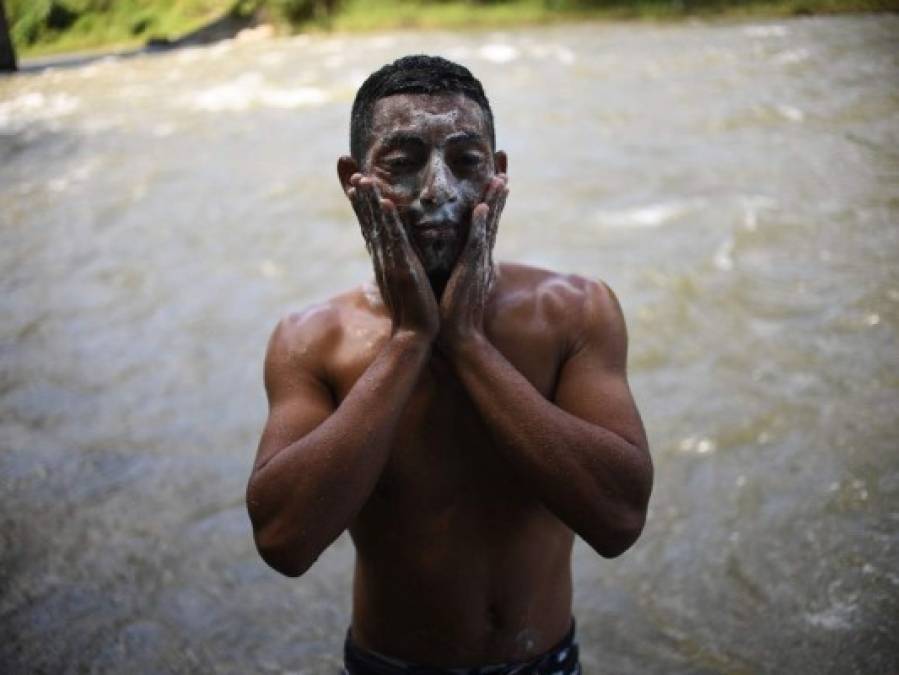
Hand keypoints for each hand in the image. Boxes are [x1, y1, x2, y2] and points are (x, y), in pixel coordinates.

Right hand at [348, 174, 439, 340]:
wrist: (417, 333)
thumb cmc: (415, 309)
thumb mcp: (406, 281)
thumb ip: (401, 266)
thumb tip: (398, 259)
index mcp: (386, 256)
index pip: (372, 223)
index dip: (362, 202)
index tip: (354, 179)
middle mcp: (384, 256)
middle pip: (368, 219)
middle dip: (359, 193)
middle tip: (348, 167)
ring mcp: (391, 262)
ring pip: (378, 226)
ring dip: (369, 201)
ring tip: (362, 178)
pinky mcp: (402, 269)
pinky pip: (394, 239)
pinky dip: (389, 220)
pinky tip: (384, 202)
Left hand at [438, 174, 507, 352]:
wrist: (454, 335)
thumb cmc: (450, 310)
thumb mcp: (453, 279)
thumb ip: (456, 264)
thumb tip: (453, 255)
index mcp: (475, 253)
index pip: (485, 218)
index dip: (492, 194)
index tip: (496, 170)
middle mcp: (481, 254)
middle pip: (493, 213)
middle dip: (498, 186)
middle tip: (503, 159)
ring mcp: (478, 262)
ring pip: (489, 224)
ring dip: (495, 200)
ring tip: (500, 177)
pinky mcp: (472, 271)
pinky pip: (477, 243)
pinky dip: (481, 225)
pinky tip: (483, 207)